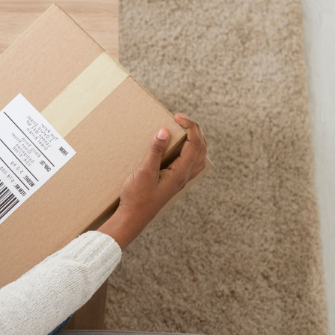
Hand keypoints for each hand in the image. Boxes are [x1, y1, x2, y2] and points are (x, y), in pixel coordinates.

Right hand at [98, 113, 207, 248]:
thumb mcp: (144, 172)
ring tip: (185, 130)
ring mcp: (181, 180)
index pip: (195, 144)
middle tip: (181, 118)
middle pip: (202, 148)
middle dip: (195, 130)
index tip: (177, 116)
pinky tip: (180, 149)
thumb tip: (165, 131)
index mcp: (181, 172)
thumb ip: (156, 151)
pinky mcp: (174, 182)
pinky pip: (191, 163)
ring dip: (196, 140)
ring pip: (199, 156)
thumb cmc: (137, 197)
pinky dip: (191, 150)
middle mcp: (185, 176)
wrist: (133, 218)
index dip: (189, 126)